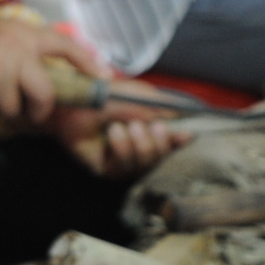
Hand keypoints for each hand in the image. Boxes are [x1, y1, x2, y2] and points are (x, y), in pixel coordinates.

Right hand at [0, 12, 103, 123]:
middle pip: (46, 93)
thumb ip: (24, 48)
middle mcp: (15, 48)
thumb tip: (49, 75)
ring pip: (15, 108)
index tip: (103, 79)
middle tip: (31, 113)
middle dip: (40, 110)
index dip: (88, 63)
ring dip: (1, 109)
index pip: (66, 46)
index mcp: (23, 33)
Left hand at [51, 99, 191, 178]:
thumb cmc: (106, 94)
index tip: (185, 135)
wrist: (74, 98)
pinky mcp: (107, 170)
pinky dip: (122, 148)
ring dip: (139, 144)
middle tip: (151, 126)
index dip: (180, 143)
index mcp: (152, 131)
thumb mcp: (140, 97)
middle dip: (159, 143)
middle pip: (162, 159)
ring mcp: (124, 161)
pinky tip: (113, 133)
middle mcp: (140, 149)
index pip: (174, 145)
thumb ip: (165, 114)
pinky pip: (124, 167)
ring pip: (145, 165)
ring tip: (126, 126)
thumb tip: (190, 133)